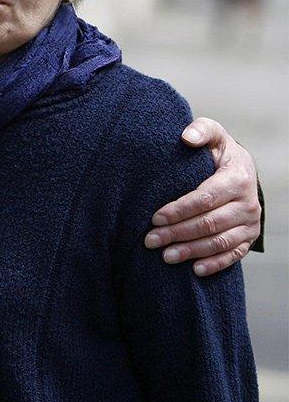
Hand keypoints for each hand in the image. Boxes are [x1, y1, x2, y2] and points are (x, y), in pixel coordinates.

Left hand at [145, 117, 261, 275]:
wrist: (242, 170)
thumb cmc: (218, 153)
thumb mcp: (213, 135)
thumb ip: (201, 130)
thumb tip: (186, 137)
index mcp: (237, 178)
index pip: (205, 198)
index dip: (179, 210)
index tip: (154, 218)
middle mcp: (247, 203)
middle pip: (209, 223)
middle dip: (178, 233)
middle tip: (150, 241)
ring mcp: (250, 223)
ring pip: (220, 241)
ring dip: (192, 251)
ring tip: (165, 257)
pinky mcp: (249, 237)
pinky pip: (234, 254)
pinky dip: (215, 263)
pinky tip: (195, 270)